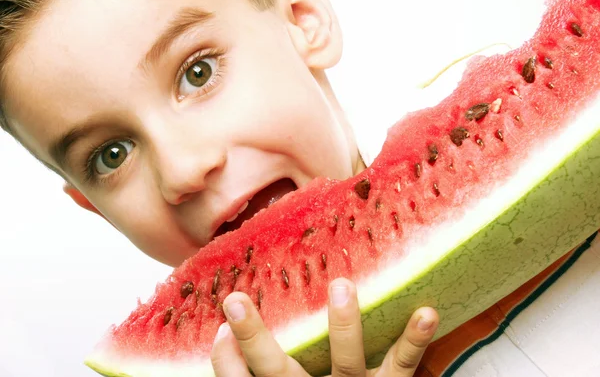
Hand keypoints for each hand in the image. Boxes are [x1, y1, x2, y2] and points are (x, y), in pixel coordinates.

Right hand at [211, 278, 438, 375]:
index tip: (218, 329)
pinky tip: (426, 312)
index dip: (226, 362)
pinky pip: (404, 363)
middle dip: (256, 339)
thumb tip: (222, 336)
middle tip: (236, 303)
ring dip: (345, 326)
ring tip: (341, 287)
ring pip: (346, 363)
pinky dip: (414, 338)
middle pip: (279, 373)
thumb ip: (253, 371)